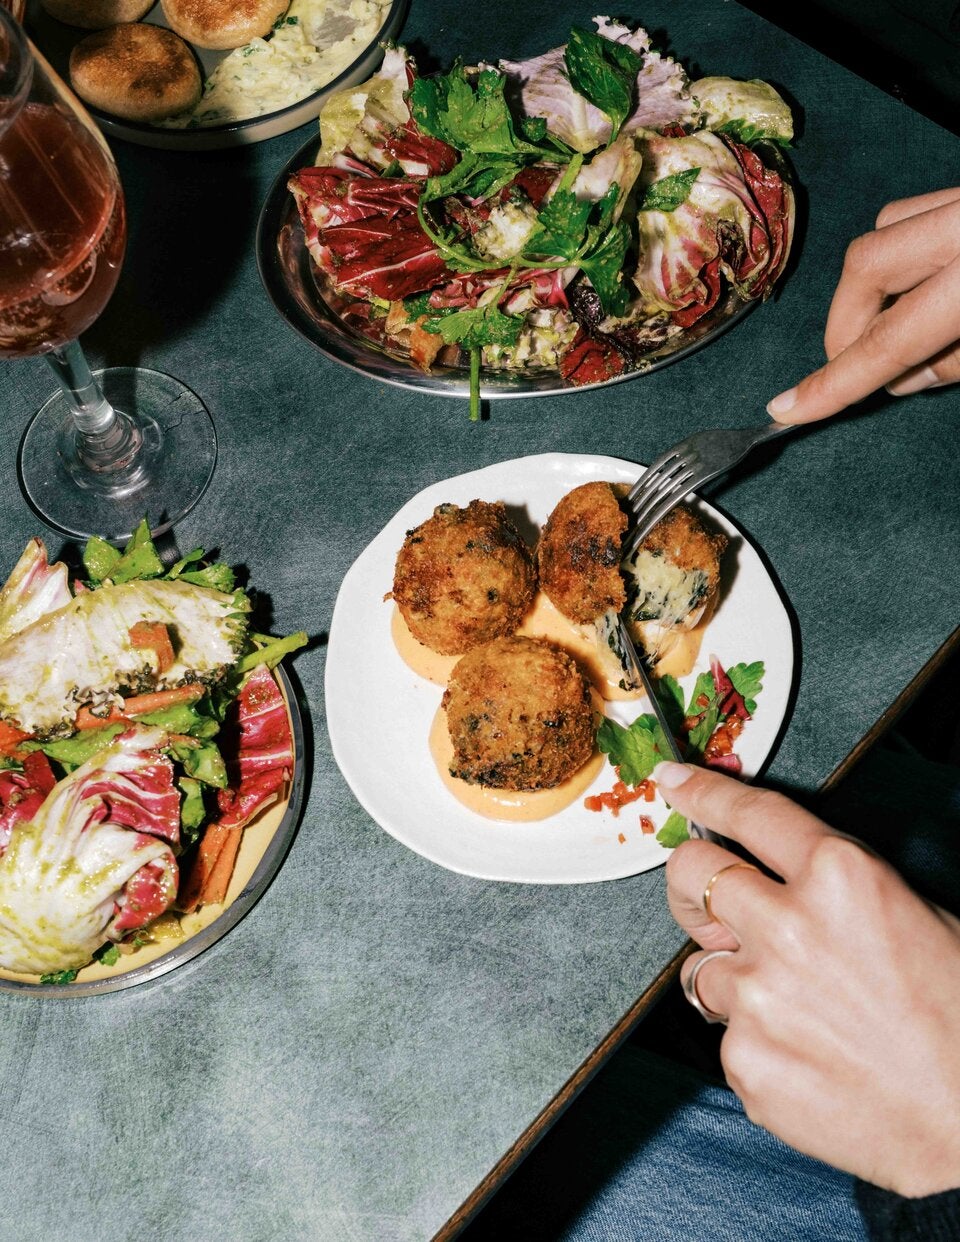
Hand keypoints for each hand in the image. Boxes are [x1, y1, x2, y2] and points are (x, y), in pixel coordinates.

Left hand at [657, 760, 959, 1196]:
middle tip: (711, 905)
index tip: (673, 784)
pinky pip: (724, 1034)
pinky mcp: (743, 1058)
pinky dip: (753, 1042)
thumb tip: (773, 868)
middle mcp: (790, 926)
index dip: (700, 791)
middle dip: (692, 883)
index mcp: (842, 877)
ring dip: (731, 978)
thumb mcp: (916, 914)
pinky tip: (805, 1057)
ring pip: (698, 964)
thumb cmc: (956, 1020)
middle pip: (690, 873)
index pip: (747, 813)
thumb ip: (835, 883)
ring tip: (795, 1010)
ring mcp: (759, 995)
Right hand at [766, 187, 959, 422]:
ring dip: (868, 289)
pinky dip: (899, 254)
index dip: (835, 382)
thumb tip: (905, 378)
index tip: (788, 409)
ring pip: (883, 232)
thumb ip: (958, 363)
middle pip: (865, 268)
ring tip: (889, 330)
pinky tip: (915, 287)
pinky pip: (913, 213)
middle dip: (846, 327)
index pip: (889, 338)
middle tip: (861, 372)